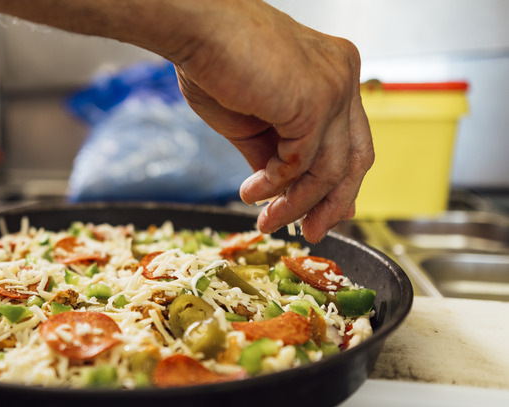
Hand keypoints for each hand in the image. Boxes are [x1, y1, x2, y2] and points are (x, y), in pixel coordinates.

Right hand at [171, 1, 373, 242]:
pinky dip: (277, 185)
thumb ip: (272, 153)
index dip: (337, 184)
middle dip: (333, 203)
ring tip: (264, 221)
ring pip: (331, 168)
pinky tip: (252, 191)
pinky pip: (303, 162)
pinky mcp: (316, 101)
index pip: (349, 140)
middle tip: (309, 233)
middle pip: (356, 158)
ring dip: (296, 204)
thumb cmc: (213, 62)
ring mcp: (335, 87)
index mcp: (332, 75)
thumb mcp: (249, 121)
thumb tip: (280, 192)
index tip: (318, 214)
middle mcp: (342, 77)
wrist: (195, 29)